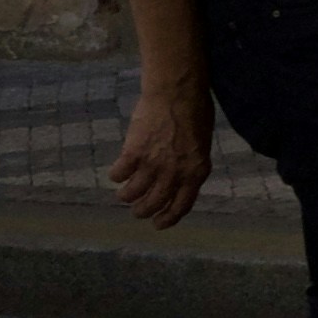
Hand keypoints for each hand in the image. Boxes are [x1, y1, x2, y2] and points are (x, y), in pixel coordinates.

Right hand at [111, 78, 213, 229]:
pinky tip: (117, 172)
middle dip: (143, 211)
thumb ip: (190, 165)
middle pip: (153, 204)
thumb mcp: (201, 145)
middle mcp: (174, 173)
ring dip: (126, 197)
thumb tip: (178, 180)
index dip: (168, 219)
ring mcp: (153, 164)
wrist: (176, 92)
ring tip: (124, 194)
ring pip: (132, 194)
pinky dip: (116, 176)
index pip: (181, 206)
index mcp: (196, 172)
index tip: (158, 225)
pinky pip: (119, 174)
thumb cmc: (195, 113)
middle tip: (137, 211)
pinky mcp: (133, 153)